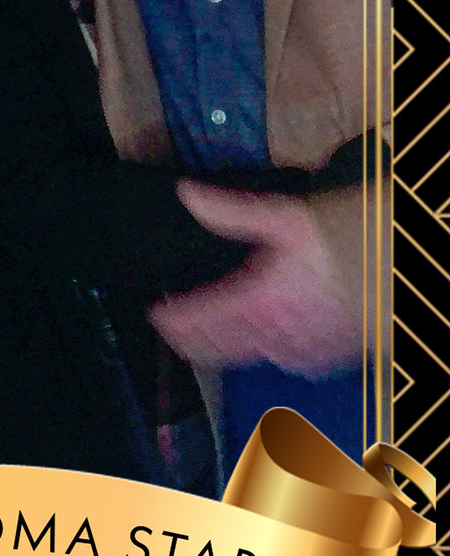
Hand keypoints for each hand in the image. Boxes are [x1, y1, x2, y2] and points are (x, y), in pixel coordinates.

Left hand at [149, 179, 366, 376]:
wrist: (400, 264)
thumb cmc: (350, 235)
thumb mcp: (286, 215)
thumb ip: (231, 212)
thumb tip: (187, 194)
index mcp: (262, 299)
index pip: (203, 320)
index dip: (173, 320)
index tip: (154, 315)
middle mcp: (278, 333)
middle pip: (219, 349)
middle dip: (189, 340)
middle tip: (169, 330)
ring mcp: (304, 350)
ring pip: (249, 357)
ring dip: (223, 347)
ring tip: (203, 335)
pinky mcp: (326, 356)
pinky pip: (283, 360)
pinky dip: (262, 350)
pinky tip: (261, 339)